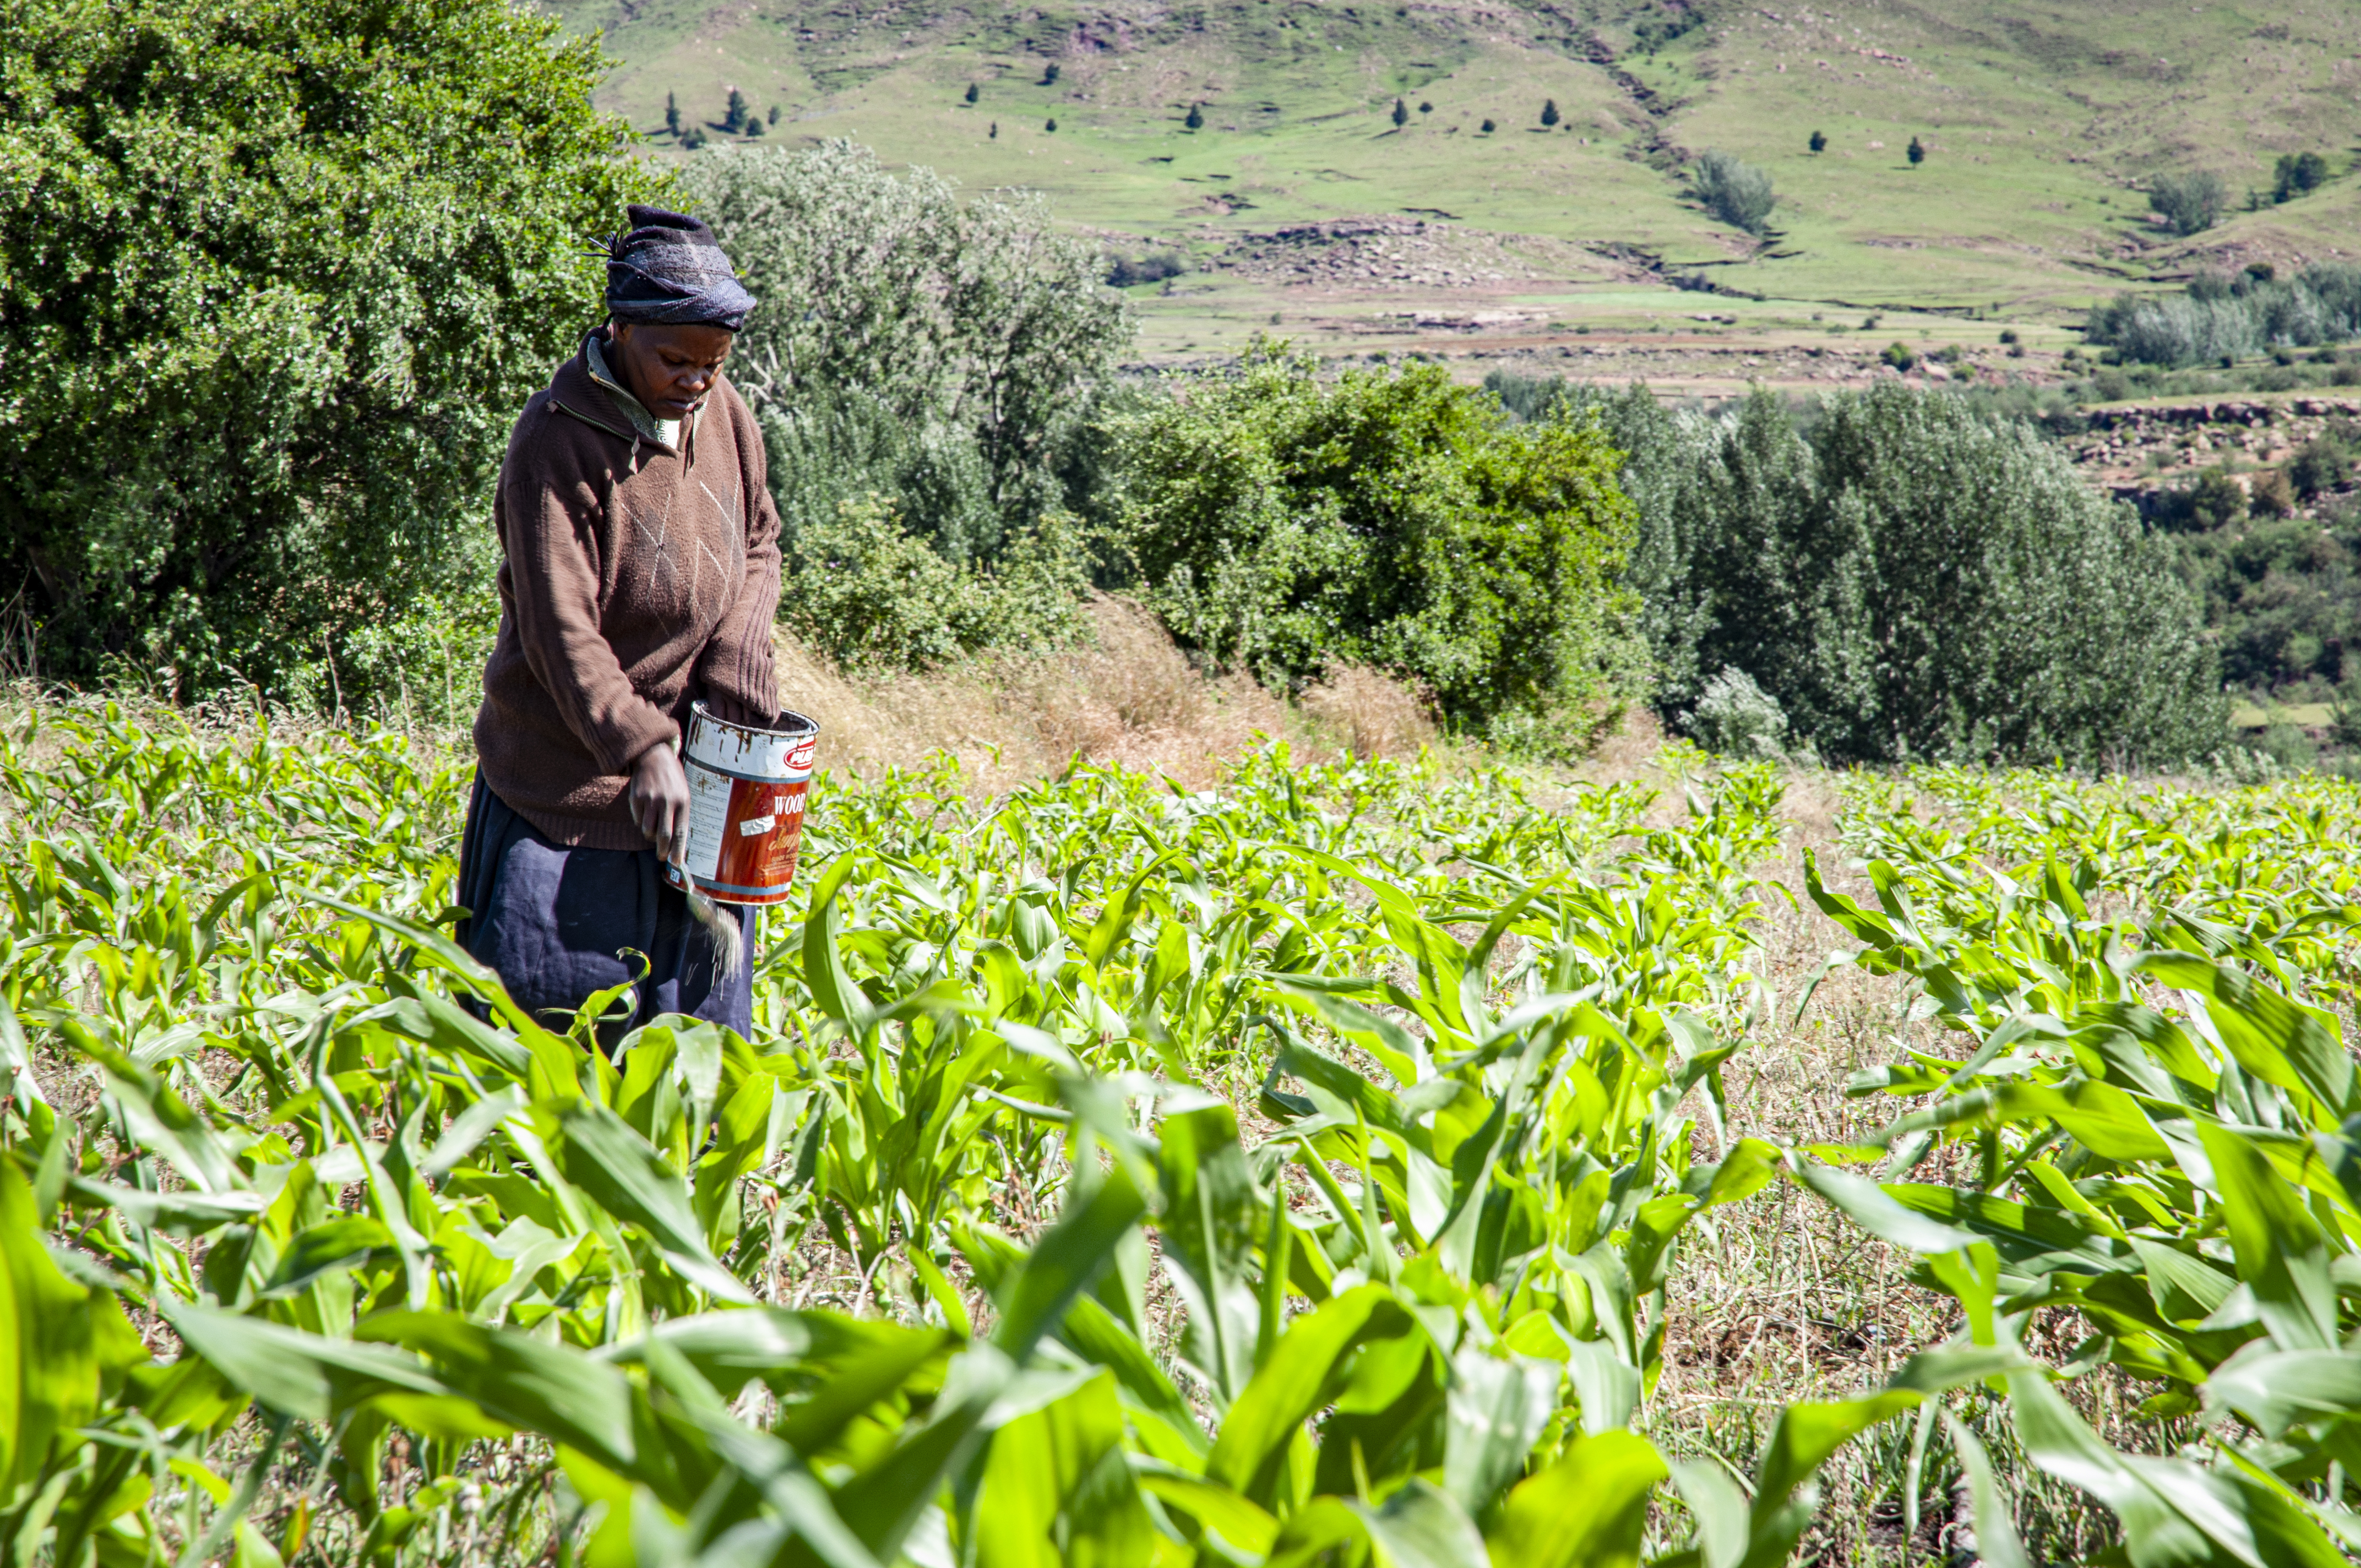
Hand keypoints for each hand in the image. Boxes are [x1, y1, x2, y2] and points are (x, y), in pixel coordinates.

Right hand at [628, 742, 690, 860]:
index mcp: (682, 802)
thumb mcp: (683, 793)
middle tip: (662, 857)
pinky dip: (641, 821)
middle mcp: (666, 802)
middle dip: (663, 851)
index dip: (678, 850)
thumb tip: (676, 843)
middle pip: (663, 836)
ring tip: (654, 830)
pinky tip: (646, 810)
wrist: (654, 756)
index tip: (676, 863)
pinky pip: (638, 820)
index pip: (680, 832)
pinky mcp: (636, 798)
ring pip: (648, 830)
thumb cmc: (672, 779)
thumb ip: (680, 815)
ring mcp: (650, 800)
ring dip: (650, 835)